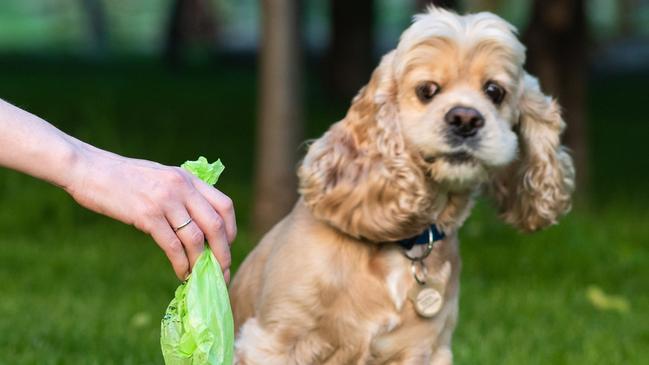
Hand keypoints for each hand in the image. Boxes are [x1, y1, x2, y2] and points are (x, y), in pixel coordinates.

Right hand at [66, 144, 236, 280]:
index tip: (227, 247)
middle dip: (223, 253)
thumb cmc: (123, 177)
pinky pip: (172, 245)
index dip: (231, 229)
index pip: (224, 205)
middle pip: (216, 225)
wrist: (88, 169)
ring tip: (199, 277)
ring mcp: (165, 200)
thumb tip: (198, 222)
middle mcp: (181, 187)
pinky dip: (180, 263)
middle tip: (222, 272)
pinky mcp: (146, 215)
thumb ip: (181, 193)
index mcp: (188, 178)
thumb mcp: (160, 176)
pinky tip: (180, 273)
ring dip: (200, 263)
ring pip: (196, 239)